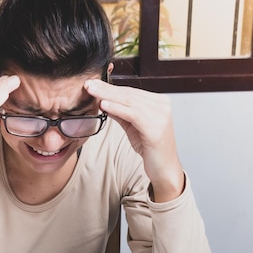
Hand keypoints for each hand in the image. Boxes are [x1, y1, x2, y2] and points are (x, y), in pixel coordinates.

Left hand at [84, 79, 183, 201]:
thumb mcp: (132, 126)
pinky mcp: (156, 127)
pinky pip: (133, 114)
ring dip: (108, 96)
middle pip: (129, 94)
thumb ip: (120, 113)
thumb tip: (103, 101)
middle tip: (89, 84)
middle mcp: (162, 105)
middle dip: (106, 89)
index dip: (110, 87)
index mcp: (159, 102)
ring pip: (129, 101)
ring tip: (92, 91)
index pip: (130, 91)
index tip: (93, 84)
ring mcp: (161, 115)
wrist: (164, 168)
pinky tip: (104, 105)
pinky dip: (117, 108)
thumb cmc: (150, 148)